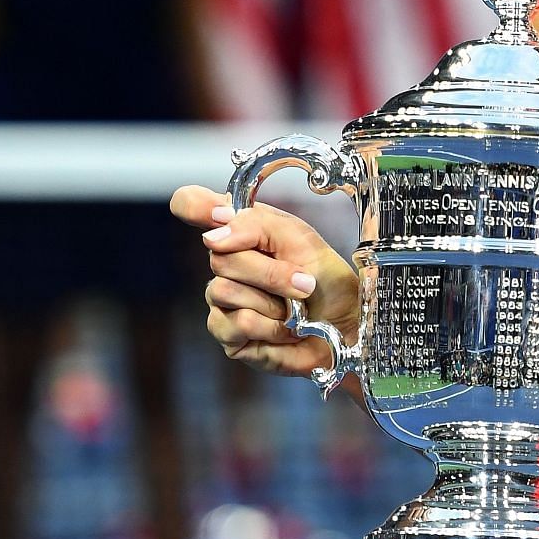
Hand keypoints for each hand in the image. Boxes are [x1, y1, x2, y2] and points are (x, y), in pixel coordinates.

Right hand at [169, 184, 359, 378]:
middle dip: (269, 272)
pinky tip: (284, 329)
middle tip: (303, 284)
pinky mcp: (226, 334)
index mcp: (244, 230)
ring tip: (294, 309)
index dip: (195, 205)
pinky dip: (271, 327)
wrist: (346, 325)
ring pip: (224, 291)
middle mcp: (227, 262)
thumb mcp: (303, 241)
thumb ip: (258, 227)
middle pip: (218, 256)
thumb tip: (214, 236)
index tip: (220, 215)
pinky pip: (236, 324)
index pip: (192, 203)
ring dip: (273, 302)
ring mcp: (222, 299)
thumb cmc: (327, 281)